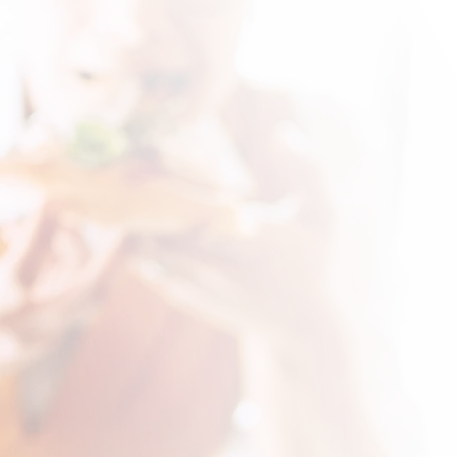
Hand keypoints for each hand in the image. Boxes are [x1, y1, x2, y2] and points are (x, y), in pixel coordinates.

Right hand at [0, 172, 130, 426]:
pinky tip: (47, 251)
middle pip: (88, 289)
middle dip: (114, 254)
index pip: (27, 257)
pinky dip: (73, 273)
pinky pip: (76, 304)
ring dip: (88, 258)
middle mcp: (22, 324)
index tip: (55, 188)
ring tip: (57, 229)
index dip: (46, 221)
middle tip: (127, 219)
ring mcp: (40, 338)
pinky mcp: (47, 342)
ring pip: (90, 297)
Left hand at [133, 120, 344, 353]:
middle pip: (164, 229)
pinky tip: (142, 220)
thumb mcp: (322, 215)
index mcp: (257, 240)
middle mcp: (223, 268)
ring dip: (138, 222)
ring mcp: (198, 286)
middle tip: (137, 171)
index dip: (177, 186)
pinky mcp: (181, 297)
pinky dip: (137, 243)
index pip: (202, 209)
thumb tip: (282, 131)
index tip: (163, 159)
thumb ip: (308, 170)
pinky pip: (144, 266)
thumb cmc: (309, 260)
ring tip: (135, 193)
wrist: (296, 325)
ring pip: (146, 249)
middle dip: (148, 201)